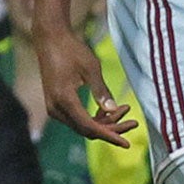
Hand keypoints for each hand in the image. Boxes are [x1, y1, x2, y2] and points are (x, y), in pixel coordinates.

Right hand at [40, 25, 137, 145]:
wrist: (49, 39)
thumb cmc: (71, 49)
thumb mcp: (91, 68)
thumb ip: (101, 90)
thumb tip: (114, 110)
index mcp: (65, 100)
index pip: (89, 127)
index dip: (110, 136)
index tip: (126, 144)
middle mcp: (56, 108)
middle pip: (87, 130)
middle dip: (111, 129)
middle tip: (133, 123)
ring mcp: (54, 108)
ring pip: (82, 125)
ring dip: (104, 122)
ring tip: (125, 109)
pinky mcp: (55, 104)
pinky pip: (76, 118)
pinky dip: (93, 117)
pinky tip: (109, 109)